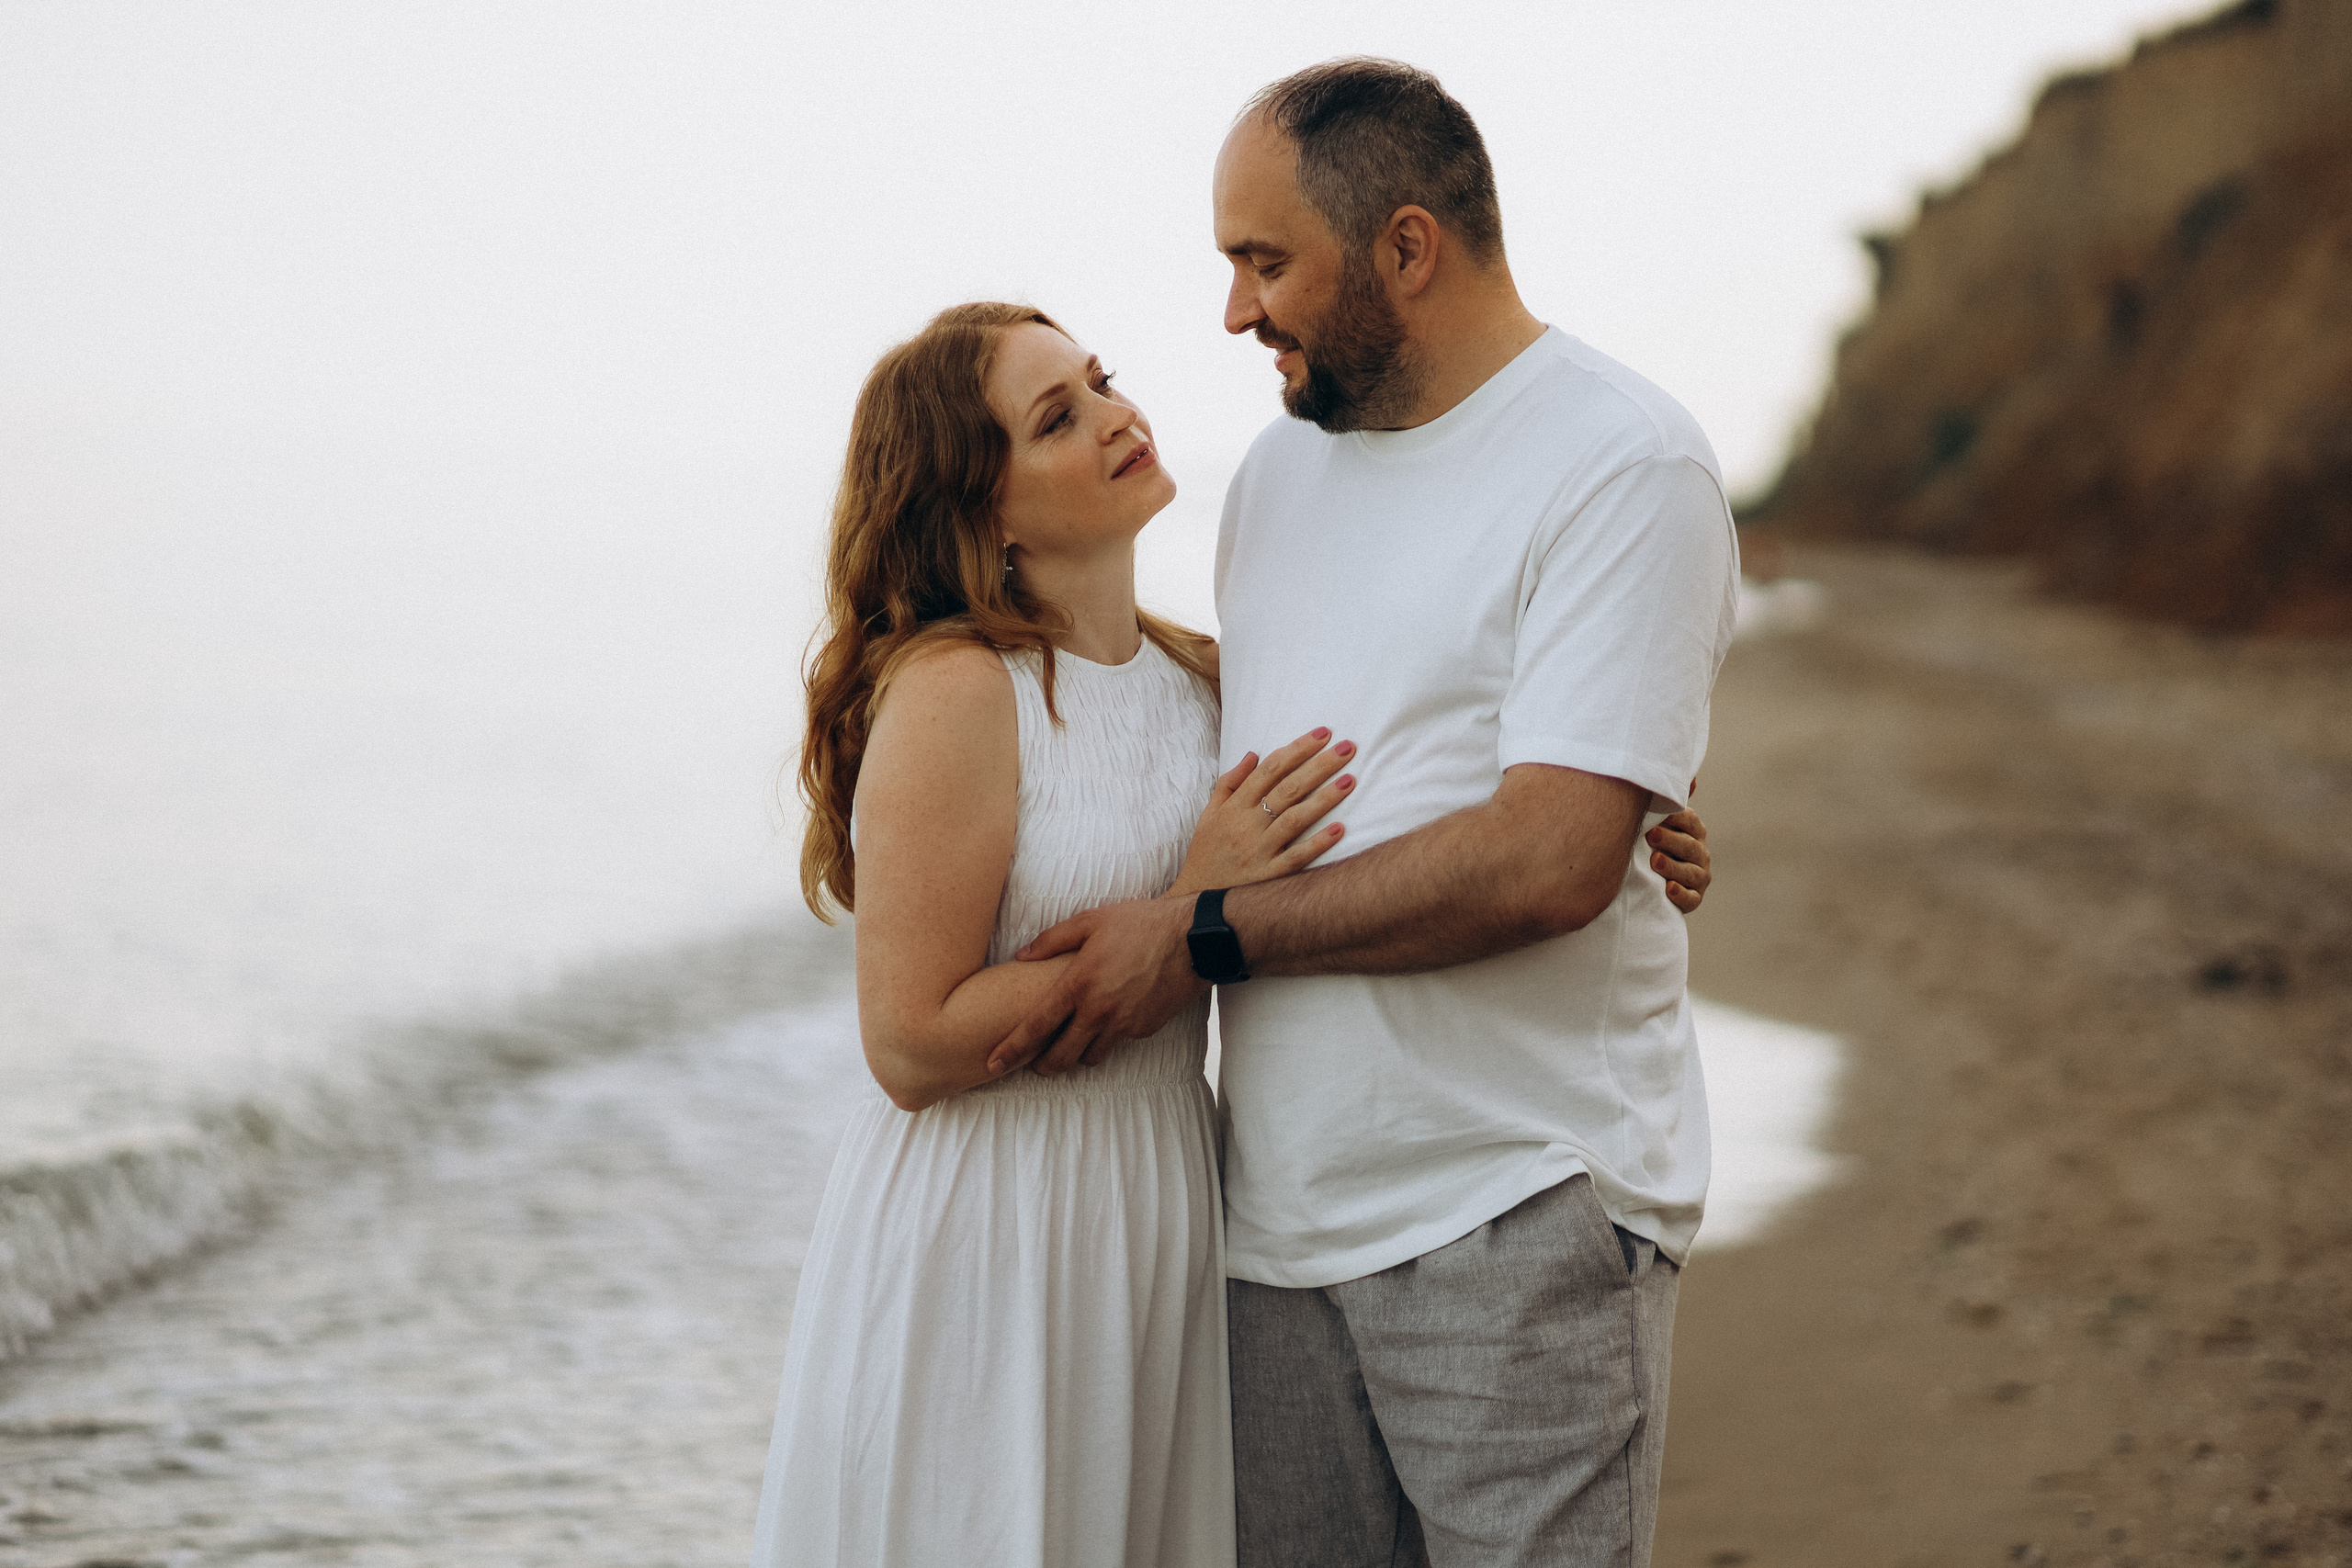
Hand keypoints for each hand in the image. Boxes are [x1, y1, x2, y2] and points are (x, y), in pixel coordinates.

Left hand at [987, 895, 1203, 1077]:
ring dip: (1078, 1052)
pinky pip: (1119, 1042)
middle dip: (1043, 1066)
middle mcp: (1098, 1011)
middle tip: (1036, 1064)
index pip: (1036, 1027)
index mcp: (1078, 984)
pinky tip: (1113, 1017)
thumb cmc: (1141, 924)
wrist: (1194, 940)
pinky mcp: (1145, 1030)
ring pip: (1090, 1057)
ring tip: (1076, 1038)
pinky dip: (1110, 1037)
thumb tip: (1021, 956)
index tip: (994, 1063)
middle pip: (1061, 1057)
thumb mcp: (1091, 920)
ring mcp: (1123, 1024)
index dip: (1012, 1049)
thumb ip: (1052, 940)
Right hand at [1171, 727, 1354, 895]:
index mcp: (1235, 806)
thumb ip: (1229, 783)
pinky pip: (1296, 858)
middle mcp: (1247, 824)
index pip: (1270, 769)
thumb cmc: (1206, 854)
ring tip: (1350, 779)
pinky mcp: (1269, 876)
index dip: (1297, 749)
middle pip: (1288, 788)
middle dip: (1319, 765)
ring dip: (1324, 798)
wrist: (1196, 900)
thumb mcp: (1209, 814)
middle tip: (1348, 747)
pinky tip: (1339, 829)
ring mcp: (1260, 851)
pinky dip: (1317, 843)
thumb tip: (1254, 754)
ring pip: (1295, 818)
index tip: (1323, 734)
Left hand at [1646, 807, 1710, 912]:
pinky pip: (1690, 898)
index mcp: (1694, 831)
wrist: (1650, 881)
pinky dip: (1681, 895)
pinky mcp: (1693, 898)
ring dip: (1673, 867)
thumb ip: (1669, 802)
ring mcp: (1699, 877)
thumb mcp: (1658, 823)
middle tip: (1651, 835)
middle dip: (1671, 840)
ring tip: (1655, 861)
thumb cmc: (1654, 844)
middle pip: (1689, 846)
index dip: (1675, 818)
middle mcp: (1701, 853)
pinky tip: (1669, 889)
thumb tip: (1690, 777)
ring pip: (1690, 872)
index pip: (1690, 821)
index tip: (1658, 815)